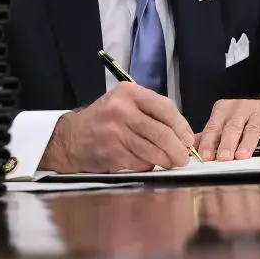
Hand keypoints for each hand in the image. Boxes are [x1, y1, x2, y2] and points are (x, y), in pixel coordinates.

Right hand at [39, 82, 195, 173]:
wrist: (72, 137)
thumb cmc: (105, 119)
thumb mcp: (125, 103)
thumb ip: (152, 112)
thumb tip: (184, 134)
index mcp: (128, 93)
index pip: (165, 108)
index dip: (181, 126)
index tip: (188, 139)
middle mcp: (121, 110)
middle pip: (161, 133)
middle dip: (178, 150)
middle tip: (183, 158)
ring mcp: (115, 133)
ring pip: (153, 151)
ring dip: (165, 160)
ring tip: (170, 162)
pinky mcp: (111, 153)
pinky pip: (140, 163)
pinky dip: (148, 165)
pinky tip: (146, 162)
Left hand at [197, 99, 259, 160]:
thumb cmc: (248, 121)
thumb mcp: (226, 124)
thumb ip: (209, 136)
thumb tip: (188, 150)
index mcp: (224, 109)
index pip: (213, 127)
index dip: (208, 142)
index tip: (205, 156)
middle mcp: (241, 109)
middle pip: (231, 128)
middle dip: (226, 144)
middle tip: (222, 158)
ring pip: (251, 130)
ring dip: (246, 144)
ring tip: (241, 156)